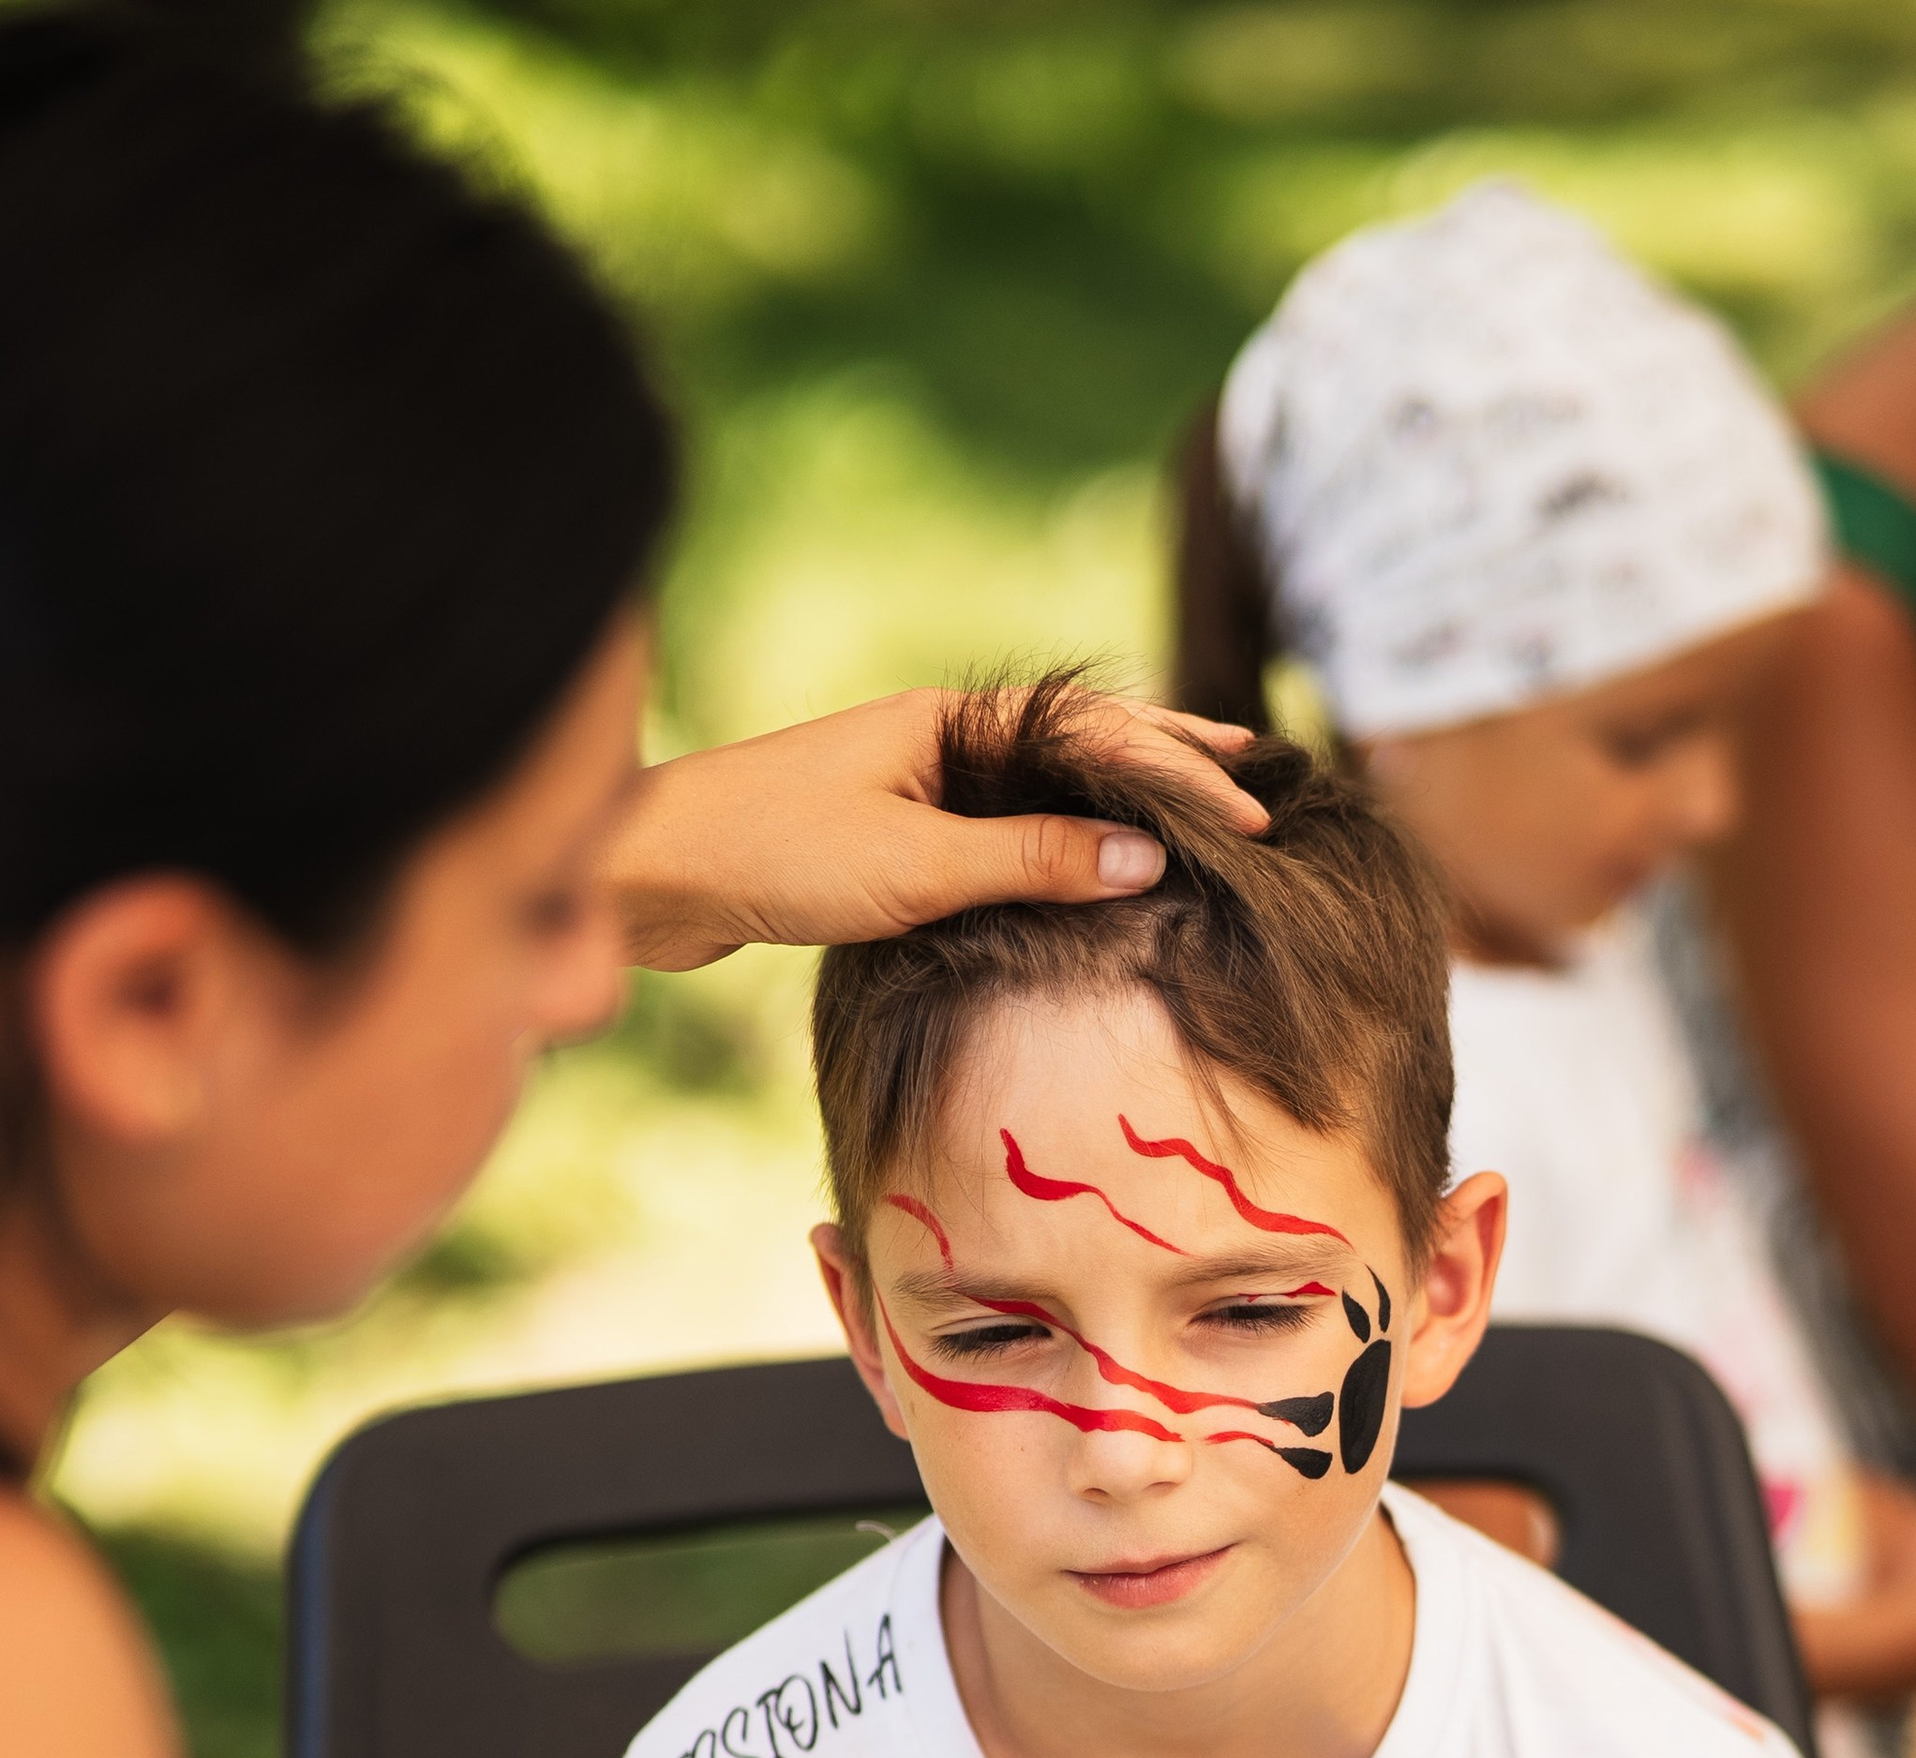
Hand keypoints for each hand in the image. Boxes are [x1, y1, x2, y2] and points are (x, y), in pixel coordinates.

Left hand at [606, 686, 1267, 970]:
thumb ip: (1032, 862)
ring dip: (1124, 799)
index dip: (1179, 774)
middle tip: (1259, 774)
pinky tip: (1095, 859)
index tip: (1252, 811)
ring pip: (1046, 786)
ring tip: (1201, 808)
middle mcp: (941, 739)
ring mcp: (917, 782)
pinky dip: (1064, 840)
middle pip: (1082, 742)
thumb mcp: (916, 868)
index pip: (1098, 736)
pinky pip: (1005, 828)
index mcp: (953, 723)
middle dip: (1171, 760)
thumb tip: (1147, 855)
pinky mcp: (892, 834)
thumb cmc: (774, 857)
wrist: (656, 876)